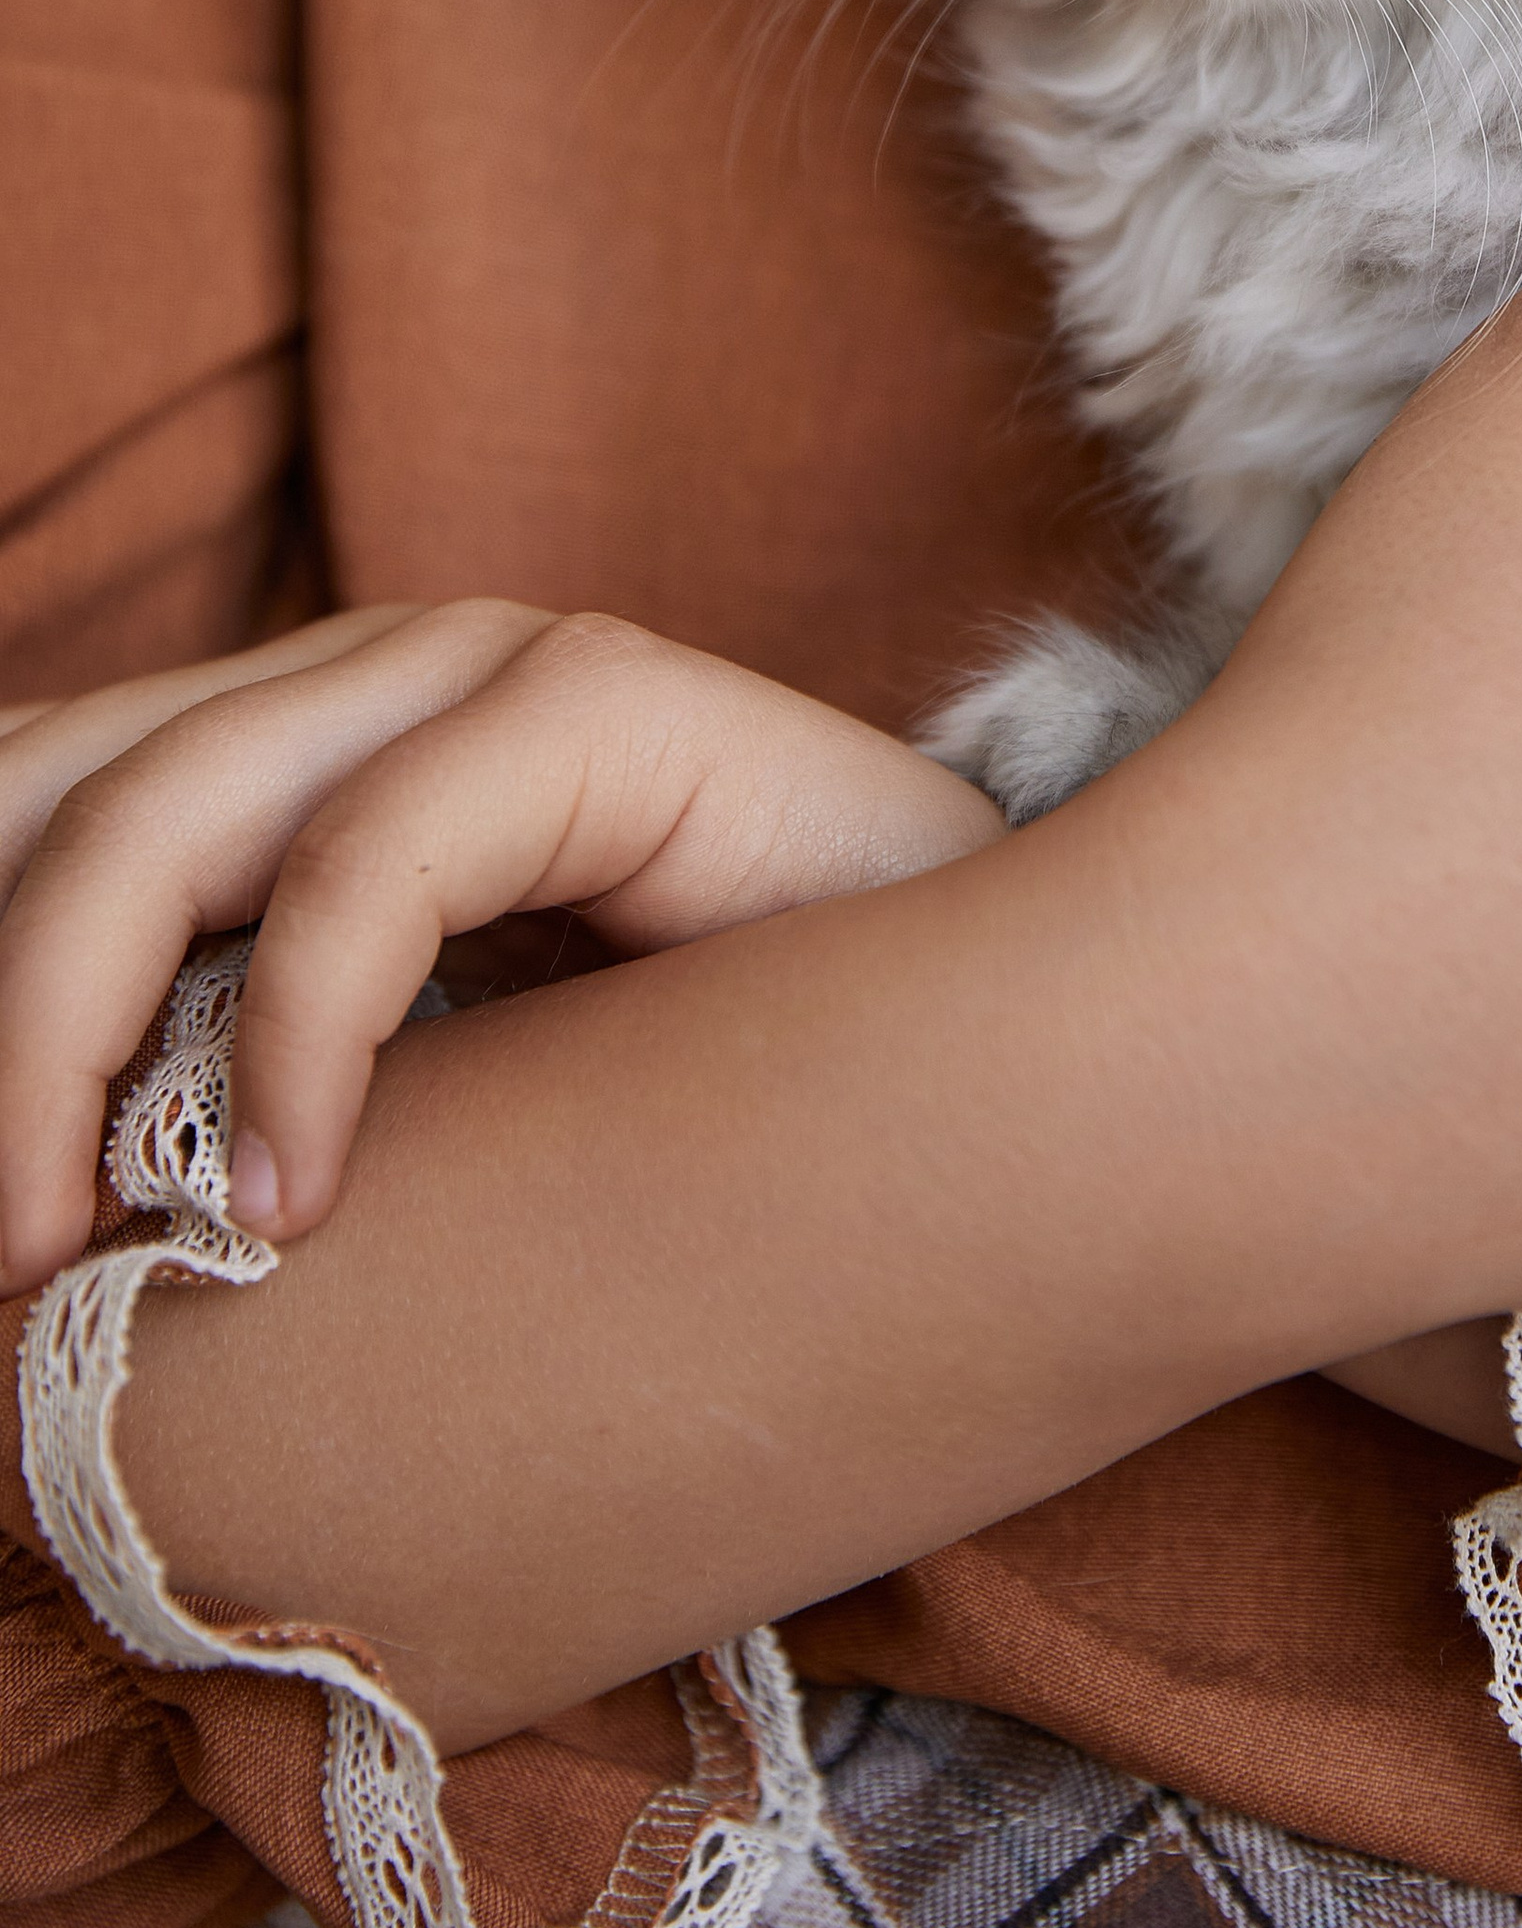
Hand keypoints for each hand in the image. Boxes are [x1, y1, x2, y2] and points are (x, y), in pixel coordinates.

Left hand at [0, 603, 999, 1285]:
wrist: (1017, 1064)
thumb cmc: (707, 1120)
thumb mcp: (408, 1111)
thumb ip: (229, 1093)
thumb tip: (40, 1218)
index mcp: (291, 756)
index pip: (29, 805)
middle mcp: (361, 683)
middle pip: (49, 805)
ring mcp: (480, 672)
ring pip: (154, 825)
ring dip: (47, 1052)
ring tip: (50, 1255)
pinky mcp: (601, 700)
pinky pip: (365, 862)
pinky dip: (286, 1042)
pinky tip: (285, 1205)